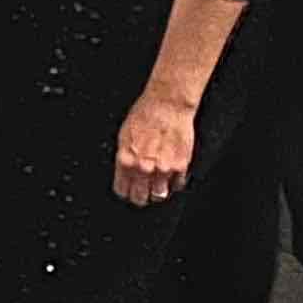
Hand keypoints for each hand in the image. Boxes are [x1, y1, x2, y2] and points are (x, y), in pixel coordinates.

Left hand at [113, 87, 196, 205]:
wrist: (167, 104)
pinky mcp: (180, 166)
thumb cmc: (144, 115)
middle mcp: (143, 168)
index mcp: (126, 161)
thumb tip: (124, 173)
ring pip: (159, 195)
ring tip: (157, 183)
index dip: (125, 192)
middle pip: (140, 198)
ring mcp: (163, 169)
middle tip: (142, 191)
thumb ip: (124, 158)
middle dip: (140, 197)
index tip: (128, 191)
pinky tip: (171, 174)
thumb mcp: (123, 136)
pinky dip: (174, 183)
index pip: (122, 191)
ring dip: (157, 191)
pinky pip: (177, 186)